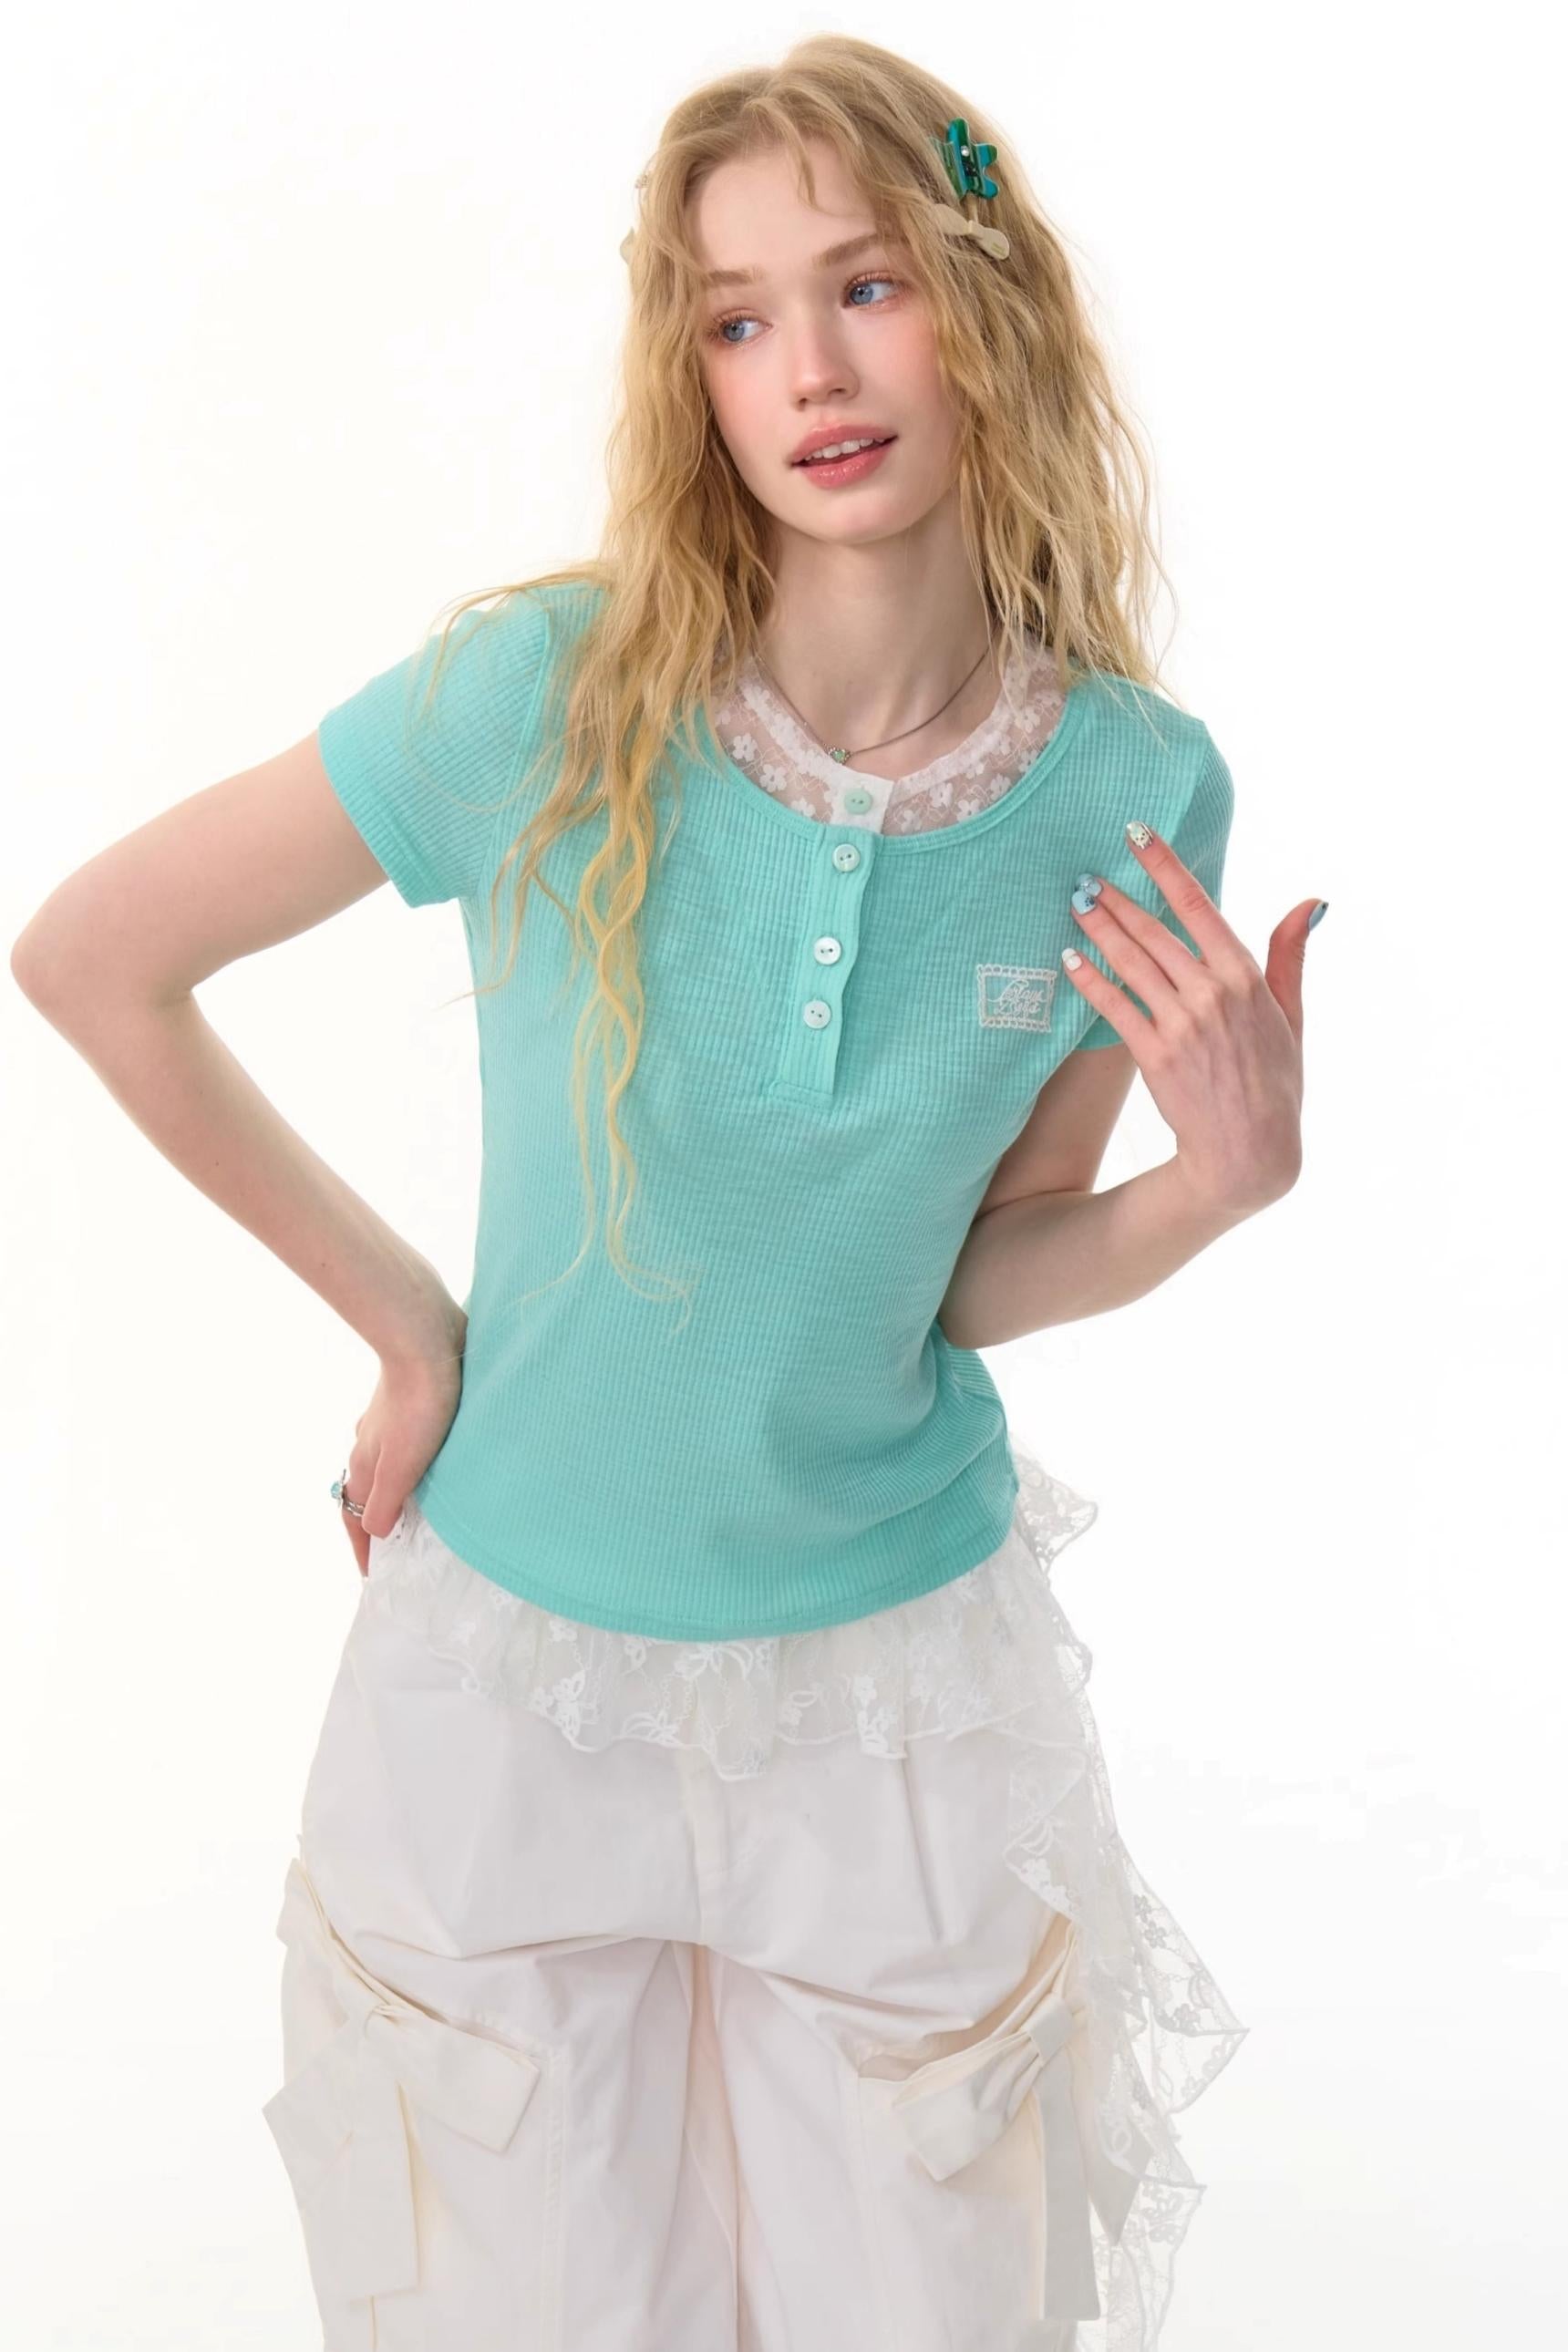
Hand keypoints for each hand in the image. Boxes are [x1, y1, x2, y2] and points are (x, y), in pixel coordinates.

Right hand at [337, 1299, 467, 1577]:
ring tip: (418, 1513)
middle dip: (375, 1524)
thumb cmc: (418, 1405)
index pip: (355, 1519)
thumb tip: (376, 1534)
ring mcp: (384, 1424)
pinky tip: (432, 1463)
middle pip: (365, 1495)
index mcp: (363, 1466)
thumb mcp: (401, 1466)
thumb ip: (385, 1502)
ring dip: (394, 1494)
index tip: (375, 1577)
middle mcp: (367, 1446)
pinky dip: (410, 1467)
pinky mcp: (406, 1405)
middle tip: (396, 1552)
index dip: (363, 1550)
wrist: (424, 1342)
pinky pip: (403, 1447)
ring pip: (383, 1469)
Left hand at [1059, 821, 1320, 1221]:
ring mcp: (1180, 1025)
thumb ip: (1290, 956)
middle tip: (1086, 873)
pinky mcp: (1154, 1056)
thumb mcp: (1293, 1015)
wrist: (1249, 1151)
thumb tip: (1308, 901)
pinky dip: (1090, 980)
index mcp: (1246, 977)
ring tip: (1076, 903)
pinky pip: (1114, 1008)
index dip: (1165, 866)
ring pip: (1130, 963)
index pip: (1199, 906)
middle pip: (1154, 931)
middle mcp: (1211, 994)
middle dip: (1117, 898)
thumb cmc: (1275, 1082)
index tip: (1138, 834)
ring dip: (1098, 929)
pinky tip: (1070, 958)